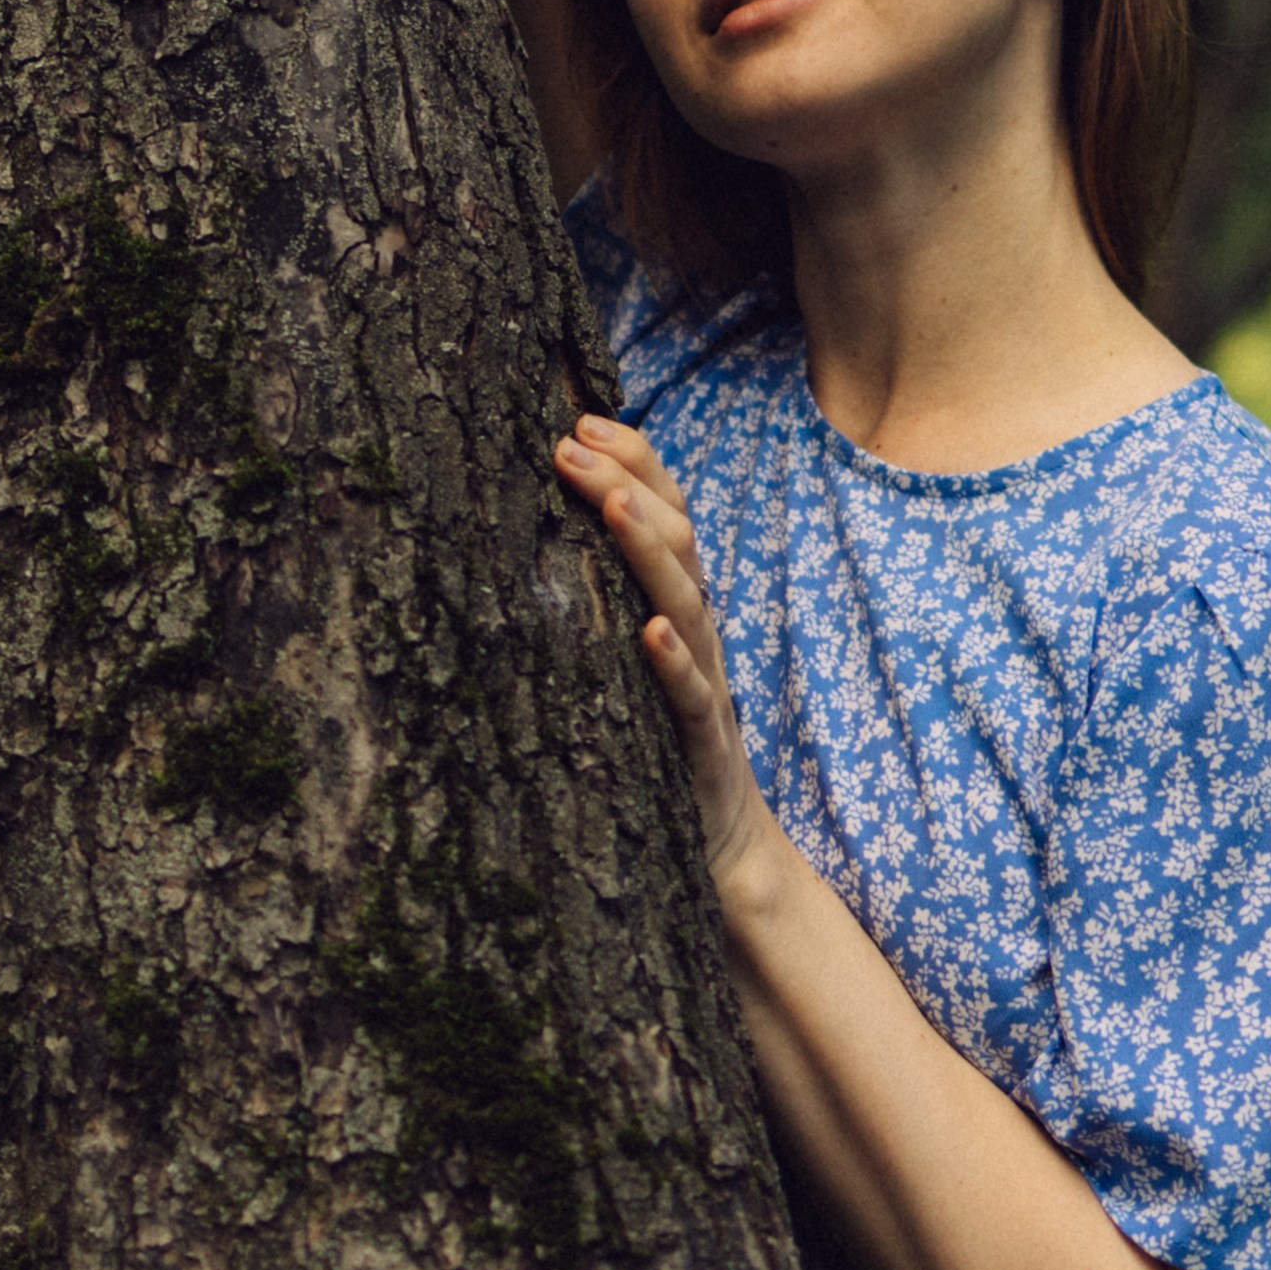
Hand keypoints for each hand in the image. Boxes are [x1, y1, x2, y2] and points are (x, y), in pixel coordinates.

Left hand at [553, 417, 773, 887]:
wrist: (726, 850)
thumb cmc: (666, 749)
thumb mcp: (635, 663)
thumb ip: (611, 602)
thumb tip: (544, 538)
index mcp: (681, 608)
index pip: (668, 514)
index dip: (632, 462)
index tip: (578, 419)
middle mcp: (697, 634)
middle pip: (680, 539)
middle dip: (628, 482)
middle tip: (569, 441)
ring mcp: (704, 685)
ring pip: (686, 602)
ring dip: (650, 550)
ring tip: (612, 505)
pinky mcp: (701, 745)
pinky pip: (692, 697)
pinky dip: (675, 660)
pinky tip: (651, 632)